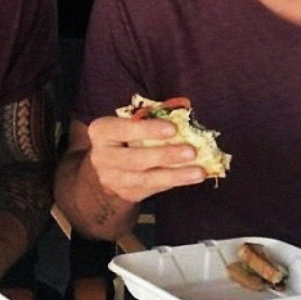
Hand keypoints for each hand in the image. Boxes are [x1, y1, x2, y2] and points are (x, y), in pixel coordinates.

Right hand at [86, 115, 205, 203]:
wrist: (107, 164)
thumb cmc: (125, 134)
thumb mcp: (131, 119)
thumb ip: (154, 113)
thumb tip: (185, 106)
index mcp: (101, 132)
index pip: (123, 130)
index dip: (148, 130)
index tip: (173, 128)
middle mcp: (102, 157)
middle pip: (135, 159)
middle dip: (165, 155)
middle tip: (192, 151)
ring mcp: (112, 179)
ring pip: (146, 179)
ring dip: (175, 175)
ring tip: (199, 172)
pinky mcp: (126, 194)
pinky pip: (152, 189)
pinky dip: (174, 182)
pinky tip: (191, 177)